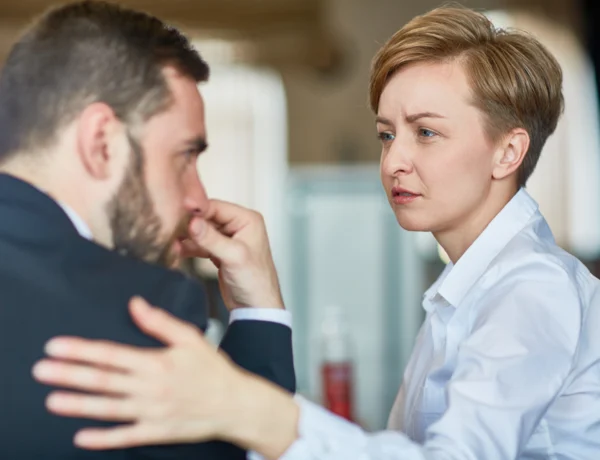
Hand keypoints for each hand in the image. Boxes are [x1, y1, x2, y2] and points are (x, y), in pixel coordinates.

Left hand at [32, 297, 298, 457]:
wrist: (234, 403)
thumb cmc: (212, 368)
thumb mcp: (190, 338)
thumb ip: (160, 322)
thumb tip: (135, 303)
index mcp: (157, 362)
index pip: (112, 354)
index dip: (81, 350)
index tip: (56, 346)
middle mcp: (151, 388)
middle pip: (104, 380)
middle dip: (70, 375)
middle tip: (41, 371)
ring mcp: (152, 412)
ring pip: (109, 408)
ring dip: (79, 405)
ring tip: (52, 400)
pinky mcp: (157, 432)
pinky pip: (126, 436)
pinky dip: (103, 438)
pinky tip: (80, 436)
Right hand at [181, 200, 283, 309]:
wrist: (256, 309)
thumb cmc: (255, 282)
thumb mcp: (233, 257)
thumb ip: (211, 239)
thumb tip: (192, 222)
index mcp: (247, 220)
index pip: (215, 207)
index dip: (195, 209)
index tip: (175, 210)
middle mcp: (238, 226)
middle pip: (206, 217)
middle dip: (188, 224)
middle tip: (169, 227)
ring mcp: (228, 239)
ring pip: (201, 231)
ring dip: (186, 236)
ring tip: (170, 241)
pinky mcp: (219, 252)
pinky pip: (200, 244)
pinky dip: (189, 247)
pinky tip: (176, 250)